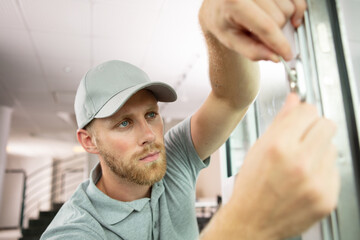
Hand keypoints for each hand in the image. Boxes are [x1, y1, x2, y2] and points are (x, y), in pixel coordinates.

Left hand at [199, 0, 306, 60]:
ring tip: (263, 21)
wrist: (218, 2)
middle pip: (280, 18)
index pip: (265, 25)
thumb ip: (251, 50)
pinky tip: (288, 16)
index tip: (287, 55)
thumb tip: (274, 56)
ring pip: (288, 8)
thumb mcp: (229, 38)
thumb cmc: (221, 18)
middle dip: (274, 33)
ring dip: (281, 20)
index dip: (279, 43)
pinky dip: (296, 8)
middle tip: (259, 33)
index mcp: (234, 2)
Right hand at [227, 94, 339, 238]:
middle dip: (314, 128)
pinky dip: (322, 171)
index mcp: (278, 147)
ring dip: (318, 150)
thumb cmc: (251, 187)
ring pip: (332, 148)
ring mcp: (317, 182)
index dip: (302, 113)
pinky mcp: (328, 198)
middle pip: (327, 125)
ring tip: (299, 164)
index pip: (308, 111)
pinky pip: (334, 170)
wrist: (253, 221)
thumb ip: (280, 121)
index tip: (300, 118)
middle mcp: (300, 164)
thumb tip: (294, 100)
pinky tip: (305, 178)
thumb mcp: (258, 148)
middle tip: (301, 139)